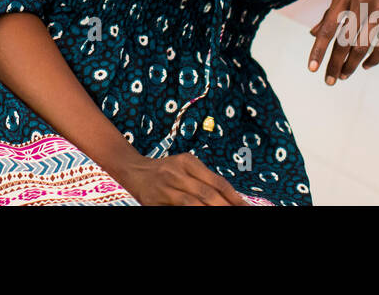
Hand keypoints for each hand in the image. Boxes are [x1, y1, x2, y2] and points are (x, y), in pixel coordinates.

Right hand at [113, 153, 250, 205]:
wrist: (133, 170)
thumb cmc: (165, 171)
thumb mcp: (184, 167)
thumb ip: (204, 179)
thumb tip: (231, 198)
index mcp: (188, 161)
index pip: (216, 181)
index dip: (233, 197)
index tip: (245, 207)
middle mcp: (177, 172)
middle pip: (207, 193)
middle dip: (225, 207)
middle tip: (238, 214)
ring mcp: (165, 187)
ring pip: (193, 204)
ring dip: (211, 211)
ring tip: (224, 217)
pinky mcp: (155, 201)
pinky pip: (178, 210)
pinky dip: (190, 214)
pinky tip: (202, 216)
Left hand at [308, 0, 378, 84]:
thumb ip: (331, 12)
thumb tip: (314, 34)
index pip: (328, 27)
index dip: (319, 49)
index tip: (312, 68)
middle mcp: (360, 3)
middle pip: (344, 41)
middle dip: (335, 64)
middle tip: (330, 80)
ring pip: (362, 46)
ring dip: (352, 65)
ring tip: (345, 75)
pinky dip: (374, 59)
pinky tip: (366, 66)